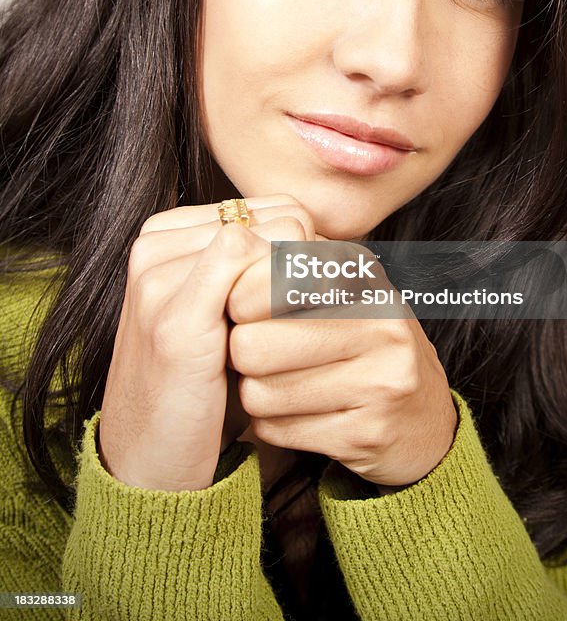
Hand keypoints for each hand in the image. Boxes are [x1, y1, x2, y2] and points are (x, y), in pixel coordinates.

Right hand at [97, 195, 318, 490]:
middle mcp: (154, 244)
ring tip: (296, 334)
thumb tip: (318, 234)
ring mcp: (161, 277)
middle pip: (285, 216)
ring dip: (307, 285)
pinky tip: (291, 340)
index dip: (308, 252)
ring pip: (281, 237)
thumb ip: (251, 265)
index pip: (275, 207)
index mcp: (163, 234)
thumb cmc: (198, 384)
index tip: (309, 300)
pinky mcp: (178, 318)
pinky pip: (263, 269)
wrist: (149, 459)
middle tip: (308, 319)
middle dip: (312, 264)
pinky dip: (294, 300)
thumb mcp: (220, 311)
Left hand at [228, 250, 457, 488]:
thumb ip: (292, 265)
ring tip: (277, 386)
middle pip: (252, 345)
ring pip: (260, 394)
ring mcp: (379, 381)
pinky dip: (274, 426)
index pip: (267, 281)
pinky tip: (296, 415)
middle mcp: (380, 323)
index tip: (244, 311)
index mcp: (366, 278)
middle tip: (253, 357)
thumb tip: (231, 247)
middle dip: (240, 357)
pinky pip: (278, 431)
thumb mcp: (342, 291)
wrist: (425, 420)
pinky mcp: (367, 433)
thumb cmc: (365, 345)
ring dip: (256, 396)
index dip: (239, 301)